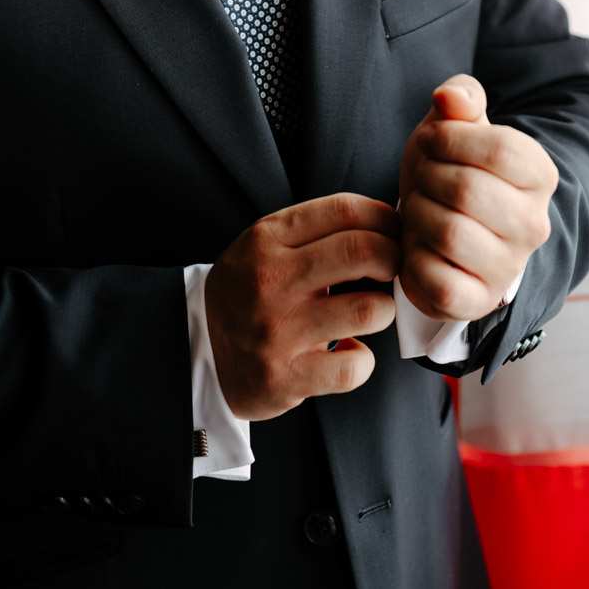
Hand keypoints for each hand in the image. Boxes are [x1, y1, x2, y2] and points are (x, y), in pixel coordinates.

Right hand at [204, 194, 398, 421]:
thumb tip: (383, 224)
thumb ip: (313, 231)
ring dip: (384, 310)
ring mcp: (277, 330)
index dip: (382, 218)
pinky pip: (351, 368)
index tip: (392, 231)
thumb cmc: (245, 290)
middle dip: (393, 257)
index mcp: (267, 239)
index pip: (343, 211)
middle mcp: (271, 279)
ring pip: (367, 309)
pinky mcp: (284, 377)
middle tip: (393, 269)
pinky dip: (363, 360)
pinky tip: (350, 350)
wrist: (195, 347)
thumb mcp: (263, 244)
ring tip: (372, 311)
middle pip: (362, 251)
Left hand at [398, 74, 557, 321]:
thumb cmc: (448, 168)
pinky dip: (413, 258)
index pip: (501, 149)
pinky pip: (436, 280)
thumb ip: (460, 97)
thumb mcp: (455, 125)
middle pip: (467, 190)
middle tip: (422, 177)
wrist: (436, 226)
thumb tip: (450, 98)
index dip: (450, 138)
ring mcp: (508, 268)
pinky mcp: (476, 302)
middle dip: (428, 176)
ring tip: (420, 207)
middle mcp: (534, 225)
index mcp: (539, 175)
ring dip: (418, 212)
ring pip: (448, 232)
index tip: (431, 141)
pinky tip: (417, 245)